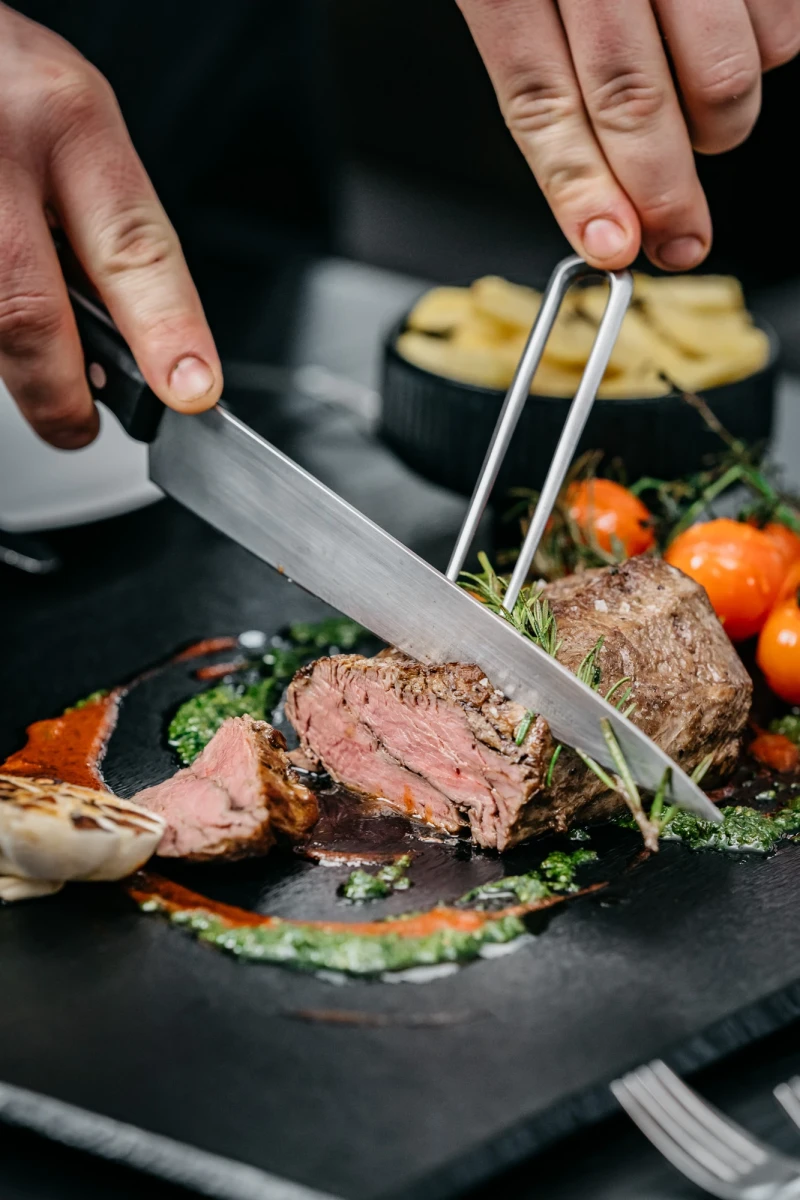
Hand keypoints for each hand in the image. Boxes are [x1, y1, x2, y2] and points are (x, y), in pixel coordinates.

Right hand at [0, 4, 221, 448]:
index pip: (130, 244)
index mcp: (67, 119)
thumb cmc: (8, 88)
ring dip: (10, 358)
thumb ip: (106, 227)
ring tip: (32, 343)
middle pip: (27, 311)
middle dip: (59, 394)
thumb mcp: (76, 130)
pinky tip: (3, 308)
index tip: (191, 390)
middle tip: (78, 425)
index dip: (166, 331)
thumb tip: (145, 343)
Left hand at [458, 0, 799, 270]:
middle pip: (632, 99)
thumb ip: (539, 60)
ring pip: (724, 72)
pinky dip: (766, 56)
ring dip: (719, 127)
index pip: (542, 100)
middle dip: (660, 191)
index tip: (610, 245)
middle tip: (678, 239)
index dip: (579, 188)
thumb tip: (593, 189)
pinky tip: (733, 39)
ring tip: (703, 124)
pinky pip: (783, 24)